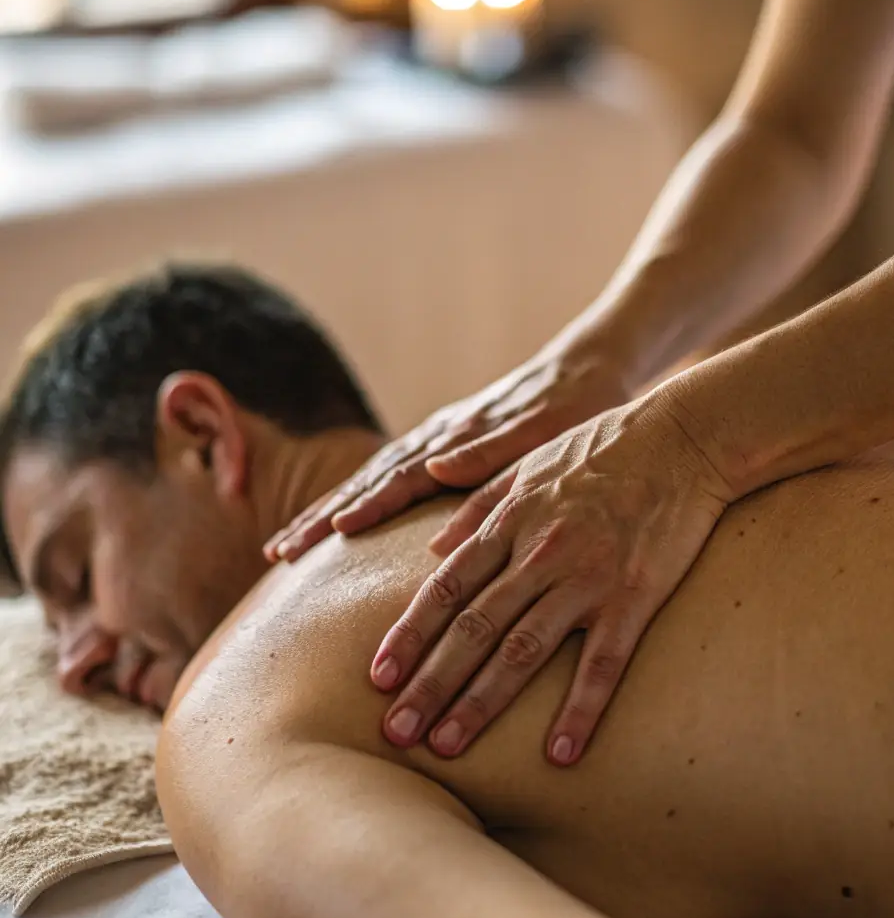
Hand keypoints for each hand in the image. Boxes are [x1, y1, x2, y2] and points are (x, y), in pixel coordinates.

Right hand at [264, 343, 628, 561]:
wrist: (592, 364)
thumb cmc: (575, 403)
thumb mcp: (543, 428)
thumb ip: (489, 450)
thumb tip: (430, 468)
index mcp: (457, 437)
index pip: (397, 478)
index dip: (361, 508)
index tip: (326, 536)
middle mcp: (439, 438)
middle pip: (368, 480)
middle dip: (321, 517)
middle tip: (277, 553)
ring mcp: (439, 441)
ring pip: (371, 480)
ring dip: (327, 512)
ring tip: (286, 546)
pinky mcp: (448, 445)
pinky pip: (389, 477)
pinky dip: (358, 499)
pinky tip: (337, 521)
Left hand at [370, 386, 734, 764]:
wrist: (684, 438)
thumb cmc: (605, 448)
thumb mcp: (530, 464)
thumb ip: (478, 504)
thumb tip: (434, 545)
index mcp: (510, 523)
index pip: (446, 588)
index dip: (409, 635)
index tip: (377, 677)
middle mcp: (538, 554)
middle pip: (473, 628)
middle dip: (430, 683)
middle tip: (396, 732)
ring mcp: (586, 578)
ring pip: (522, 650)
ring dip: (481, 702)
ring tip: (447, 746)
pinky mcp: (634, 597)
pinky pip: (602, 663)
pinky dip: (580, 710)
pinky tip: (561, 754)